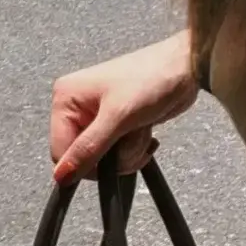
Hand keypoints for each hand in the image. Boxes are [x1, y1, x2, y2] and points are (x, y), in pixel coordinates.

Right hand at [50, 31, 198, 183]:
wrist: (185, 69)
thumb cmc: (151, 80)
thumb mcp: (117, 118)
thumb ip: (88, 149)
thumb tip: (61, 176)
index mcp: (66, 99)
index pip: (61, 153)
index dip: (85, 165)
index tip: (109, 159)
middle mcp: (76, 108)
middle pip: (84, 160)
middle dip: (113, 158)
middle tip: (131, 139)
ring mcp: (96, 118)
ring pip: (104, 162)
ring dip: (128, 154)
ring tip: (141, 131)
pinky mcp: (115, 126)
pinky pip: (118, 156)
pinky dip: (134, 151)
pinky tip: (146, 134)